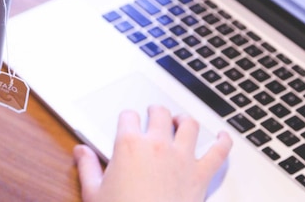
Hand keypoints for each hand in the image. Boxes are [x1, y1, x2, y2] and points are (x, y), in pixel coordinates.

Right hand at [74, 105, 231, 201]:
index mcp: (129, 145)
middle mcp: (158, 145)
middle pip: (159, 114)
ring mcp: (182, 158)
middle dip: (155, 112)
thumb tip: (80, 151)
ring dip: (184, 120)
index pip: (128, 117)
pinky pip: (219, 152)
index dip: (127, 119)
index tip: (128, 123)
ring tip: (181, 121)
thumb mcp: (94, 192)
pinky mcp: (201, 175)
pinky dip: (224, 141)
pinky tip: (224, 137)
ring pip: (189, 125)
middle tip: (154, 115)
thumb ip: (88, 167)